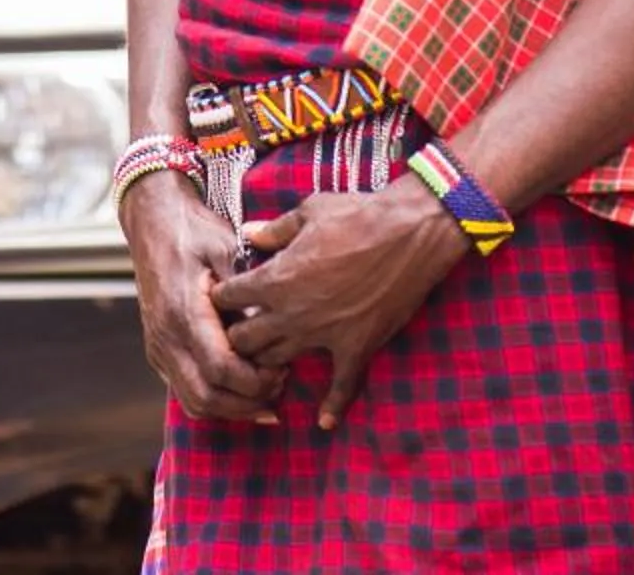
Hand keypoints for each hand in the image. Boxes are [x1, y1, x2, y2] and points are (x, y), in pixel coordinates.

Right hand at [122, 173, 284, 422]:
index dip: (256, 382)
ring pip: (193, 401)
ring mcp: (157, 345)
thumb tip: (273, 325)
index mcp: (184, 312)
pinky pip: (185, 389)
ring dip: (231, 408)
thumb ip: (246, 290)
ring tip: (264, 395)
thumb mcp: (226, 248)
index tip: (282, 370)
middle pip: (206, 397)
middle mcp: (166, 336)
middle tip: (278, 390)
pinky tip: (240, 389)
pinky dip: (214, 398)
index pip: (222, 370)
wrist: (152, 219)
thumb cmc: (193, 230)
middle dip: (247, 403)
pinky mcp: (157, 348)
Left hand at [213, 175, 465, 429]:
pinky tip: (324, 423)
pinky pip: (342, 387)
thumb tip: (247, 233)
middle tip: (241, 331)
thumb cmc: (358, 215)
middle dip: (237, 336)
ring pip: (277, 363)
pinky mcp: (356, 347)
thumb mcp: (308, 211)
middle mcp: (292, 312)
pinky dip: (332, 406)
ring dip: (268, 364)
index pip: (228, 298)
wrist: (410, 234)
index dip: (222, 297)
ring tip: (266, 364)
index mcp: (276, 277)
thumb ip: (274, 230)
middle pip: (244, 340)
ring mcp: (324, 334)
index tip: (225, 296)